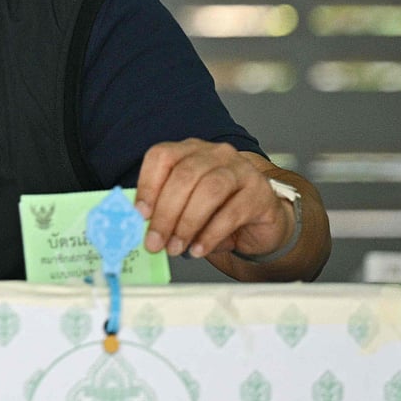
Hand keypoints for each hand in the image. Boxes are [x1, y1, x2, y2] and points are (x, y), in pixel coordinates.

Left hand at [134, 139, 292, 258]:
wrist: (260, 223)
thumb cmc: (217, 212)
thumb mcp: (186, 206)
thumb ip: (164, 210)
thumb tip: (141, 228)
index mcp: (190, 151)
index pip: (162, 156)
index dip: (148, 185)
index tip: (140, 215)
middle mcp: (215, 154)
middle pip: (184, 175)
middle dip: (165, 212)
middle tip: (155, 241)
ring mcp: (240, 170)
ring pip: (208, 189)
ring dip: (187, 223)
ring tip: (176, 247)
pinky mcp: (259, 193)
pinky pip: (232, 212)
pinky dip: (210, 234)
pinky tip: (199, 249)